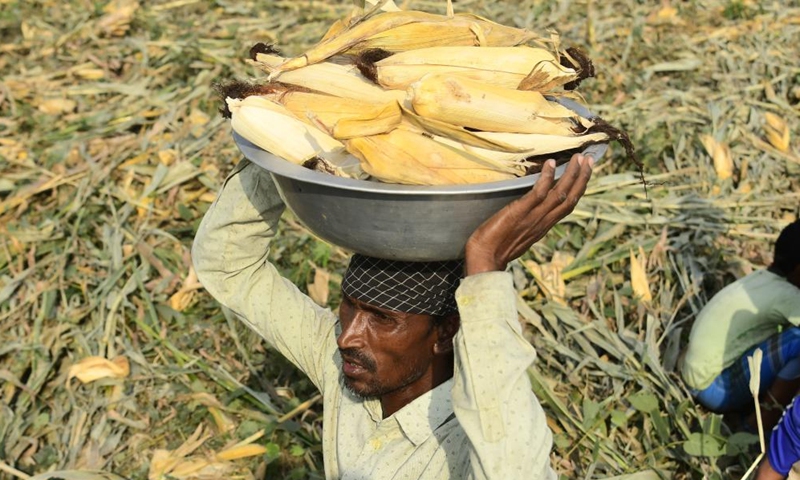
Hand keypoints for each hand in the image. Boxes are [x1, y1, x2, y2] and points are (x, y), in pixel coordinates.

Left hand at [464, 154, 593, 275]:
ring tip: (578, 158)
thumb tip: (529, 211)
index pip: (568, 205)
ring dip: (571, 174)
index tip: (585, 173)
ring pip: (559, 194)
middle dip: (582, 178)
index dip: (578, 189)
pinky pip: (538, 193)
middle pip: (570, 198)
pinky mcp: (520, 212)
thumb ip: (528, 223)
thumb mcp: (519, 234)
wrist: (485, 259)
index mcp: (544, 226)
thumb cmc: (496, 248)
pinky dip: (547, 178)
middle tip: (589, 159)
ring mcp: (533, 217)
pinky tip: (551, 163)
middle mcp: (543, 221)